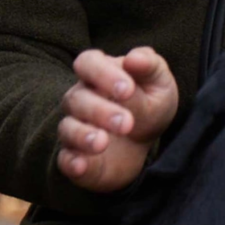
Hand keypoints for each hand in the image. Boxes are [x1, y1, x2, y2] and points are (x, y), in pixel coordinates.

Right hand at [57, 46, 178, 192]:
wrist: (148, 139)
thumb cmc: (150, 100)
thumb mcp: (159, 81)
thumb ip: (149, 66)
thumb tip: (134, 59)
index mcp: (99, 72)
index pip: (88, 63)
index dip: (103, 74)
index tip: (127, 90)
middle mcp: (81, 98)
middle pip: (77, 98)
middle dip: (100, 111)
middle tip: (127, 123)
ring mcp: (75, 128)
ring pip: (67, 128)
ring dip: (83, 135)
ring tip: (102, 142)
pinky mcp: (76, 157)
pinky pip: (65, 159)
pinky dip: (71, 162)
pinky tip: (82, 165)